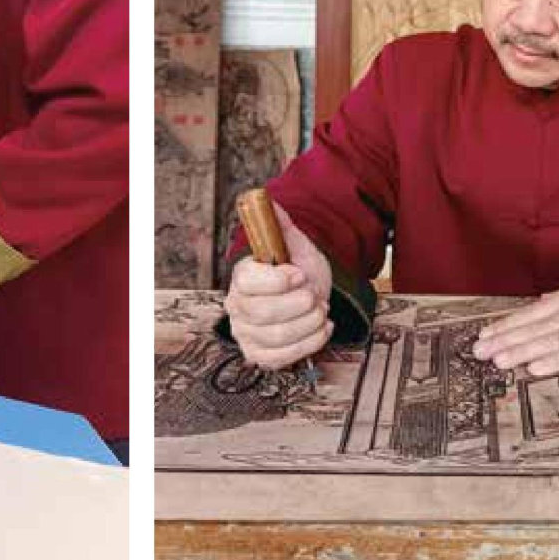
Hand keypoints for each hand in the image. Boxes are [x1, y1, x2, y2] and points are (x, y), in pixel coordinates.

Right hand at [223, 202, 334, 368]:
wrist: (309, 295)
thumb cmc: (299, 271)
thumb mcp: (295, 245)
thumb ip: (281, 225)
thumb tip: (270, 201)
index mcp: (242, 277)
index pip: (248, 282)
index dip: (277, 281)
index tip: (300, 274)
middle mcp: (237, 307)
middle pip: (262, 313)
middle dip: (299, 304)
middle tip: (315, 295)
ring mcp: (247, 334)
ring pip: (277, 336)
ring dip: (309, 323)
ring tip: (320, 309)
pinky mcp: (260, 355)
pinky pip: (283, 358)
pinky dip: (310, 342)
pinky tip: (321, 327)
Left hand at [472, 259, 558, 376]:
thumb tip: (542, 303)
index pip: (530, 314)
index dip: (506, 325)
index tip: (483, 334)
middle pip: (532, 328)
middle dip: (504, 341)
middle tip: (478, 352)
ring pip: (548, 342)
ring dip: (521, 352)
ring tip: (497, 361)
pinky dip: (554, 361)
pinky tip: (535, 368)